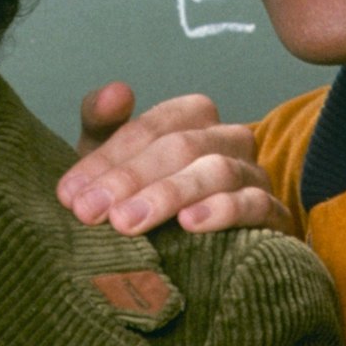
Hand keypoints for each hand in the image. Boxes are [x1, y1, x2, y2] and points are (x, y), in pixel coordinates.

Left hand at [59, 83, 294, 239]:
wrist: (197, 254)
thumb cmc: (146, 198)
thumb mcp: (116, 164)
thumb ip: (103, 124)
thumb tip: (116, 92)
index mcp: (193, 117)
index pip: (151, 127)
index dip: (108, 158)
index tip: (70, 193)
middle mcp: (229, 138)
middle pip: (181, 146)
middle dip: (130, 179)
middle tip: (91, 211)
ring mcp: (255, 174)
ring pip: (217, 171)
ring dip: (168, 194)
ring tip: (128, 221)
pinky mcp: (274, 214)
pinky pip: (256, 204)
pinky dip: (223, 211)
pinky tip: (190, 224)